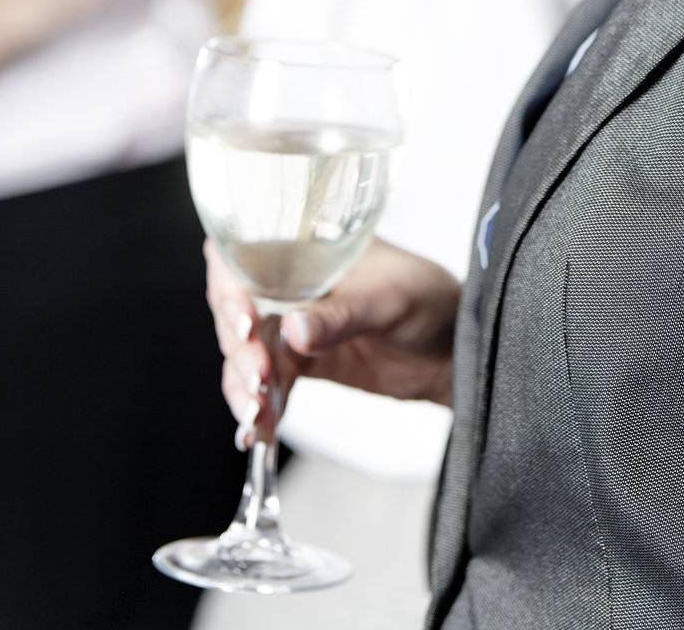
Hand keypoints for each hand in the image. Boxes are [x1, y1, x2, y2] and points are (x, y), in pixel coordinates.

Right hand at [206, 238, 460, 448]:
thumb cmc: (428, 299)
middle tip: (258, 378)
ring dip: (243, 386)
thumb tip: (294, 330)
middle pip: (236, 310)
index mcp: (305, 248)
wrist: (454, 349)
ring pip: (246, 354)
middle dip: (239, 347)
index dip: (230, 284)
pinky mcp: (302, 363)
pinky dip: (259, 409)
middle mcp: (290, 284)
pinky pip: (267, 386)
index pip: (244, 255)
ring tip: (256, 416)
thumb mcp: (388, 301)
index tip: (244, 321)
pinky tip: (256, 434)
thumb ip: (343, 316)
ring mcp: (292, 325)